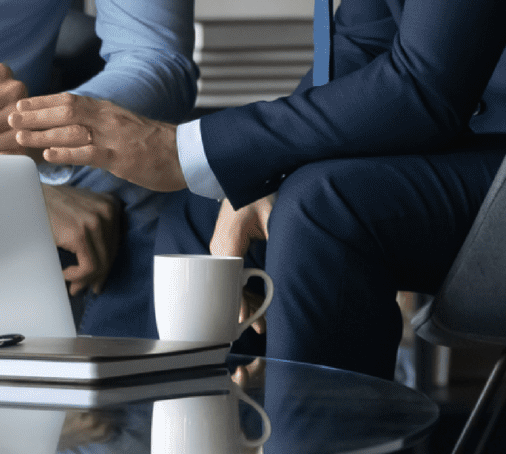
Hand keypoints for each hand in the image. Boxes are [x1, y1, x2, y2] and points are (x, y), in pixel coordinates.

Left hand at [7, 93, 186, 190]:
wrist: (184, 153)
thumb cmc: (152, 143)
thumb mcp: (122, 127)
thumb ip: (99, 125)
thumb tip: (74, 128)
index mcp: (106, 110)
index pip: (69, 99)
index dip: (42, 101)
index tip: (20, 103)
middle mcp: (107, 118)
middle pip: (65, 109)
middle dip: (35, 113)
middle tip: (9, 116)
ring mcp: (113, 136)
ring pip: (72, 129)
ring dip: (43, 133)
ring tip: (20, 135)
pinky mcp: (121, 157)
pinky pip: (90, 153)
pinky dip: (68, 154)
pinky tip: (49, 157)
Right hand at [40, 183, 121, 294]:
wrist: (29, 199)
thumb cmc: (52, 208)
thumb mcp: (82, 212)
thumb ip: (98, 231)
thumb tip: (102, 269)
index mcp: (111, 204)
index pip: (115, 243)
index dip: (105, 265)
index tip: (96, 281)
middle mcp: (108, 210)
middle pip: (110, 254)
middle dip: (96, 276)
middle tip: (82, 288)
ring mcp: (95, 221)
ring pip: (101, 264)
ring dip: (85, 279)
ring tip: (72, 285)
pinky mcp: (81, 234)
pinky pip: (89, 267)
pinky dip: (77, 276)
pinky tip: (64, 274)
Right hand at [211, 195, 275, 343]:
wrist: (250, 175)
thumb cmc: (262, 194)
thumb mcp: (274, 218)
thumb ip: (277, 242)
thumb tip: (287, 269)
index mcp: (226, 244)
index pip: (228, 282)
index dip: (238, 304)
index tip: (247, 322)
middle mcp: (218, 249)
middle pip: (226, 287)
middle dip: (242, 308)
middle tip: (259, 329)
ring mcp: (221, 248)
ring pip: (227, 283)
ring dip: (242, 301)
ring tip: (259, 322)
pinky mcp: (226, 247)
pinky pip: (230, 274)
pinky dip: (241, 289)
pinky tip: (252, 302)